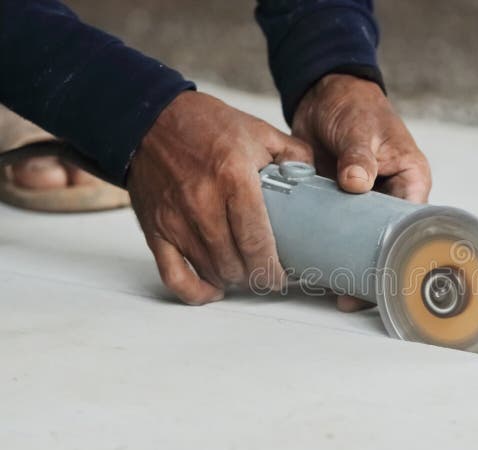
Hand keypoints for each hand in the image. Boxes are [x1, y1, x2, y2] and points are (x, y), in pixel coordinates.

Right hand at [128, 91, 311, 304]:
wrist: (150, 118)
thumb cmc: (206, 125)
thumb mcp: (260, 132)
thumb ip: (294, 157)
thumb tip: (316, 183)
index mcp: (233, 178)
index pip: (257, 241)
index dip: (274, 268)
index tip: (285, 276)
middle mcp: (202, 202)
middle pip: (235, 263)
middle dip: (258, 277)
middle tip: (270, 275)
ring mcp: (176, 220)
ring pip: (211, 271)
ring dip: (234, 281)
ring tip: (249, 275)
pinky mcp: (155, 230)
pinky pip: (174, 275)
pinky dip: (195, 291)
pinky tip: (214, 289)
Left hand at [292, 74, 432, 309]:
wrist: (324, 96)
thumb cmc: (356, 106)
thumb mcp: (362, 129)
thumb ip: (359, 156)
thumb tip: (356, 182)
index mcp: (409, 180)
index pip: (411, 224)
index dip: (400, 251)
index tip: (384, 274)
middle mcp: (388, 196)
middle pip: (385, 241)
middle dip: (370, 268)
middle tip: (352, 295)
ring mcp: (361, 203)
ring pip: (358, 240)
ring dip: (345, 260)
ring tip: (332, 288)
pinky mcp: (336, 203)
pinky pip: (332, 229)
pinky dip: (324, 244)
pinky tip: (312, 263)